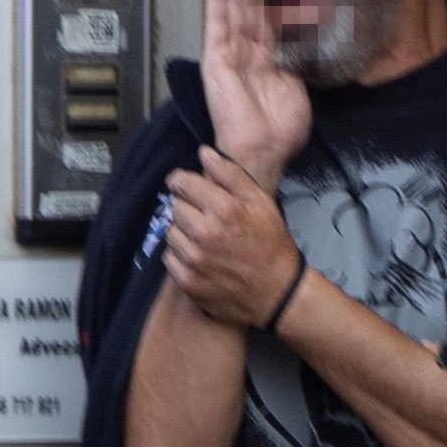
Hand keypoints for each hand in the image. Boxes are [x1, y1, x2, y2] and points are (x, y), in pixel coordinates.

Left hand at [163, 146, 305, 326]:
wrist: (278, 293)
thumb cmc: (272, 245)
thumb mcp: (261, 203)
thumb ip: (231, 175)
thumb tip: (203, 153)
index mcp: (223, 209)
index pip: (182, 183)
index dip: (181, 181)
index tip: (185, 185)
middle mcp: (204, 233)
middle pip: (174, 207)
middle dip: (186, 207)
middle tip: (204, 216)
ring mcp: (194, 260)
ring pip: (170, 232)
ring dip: (182, 231)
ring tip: (203, 238)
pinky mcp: (188, 282)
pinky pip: (169, 258)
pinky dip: (180, 255)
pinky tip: (200, 256)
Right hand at [201, 0, 310, 187]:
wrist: (264, 150)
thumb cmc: (280, 128)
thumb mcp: (298, 83)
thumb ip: (296, 56)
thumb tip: (306, 29)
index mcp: (267, 57)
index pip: (269, 13)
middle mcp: (247, 50)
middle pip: (248, 3)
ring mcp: (230, 53)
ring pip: (232, 6)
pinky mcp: (216, 59)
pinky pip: (217, 22)